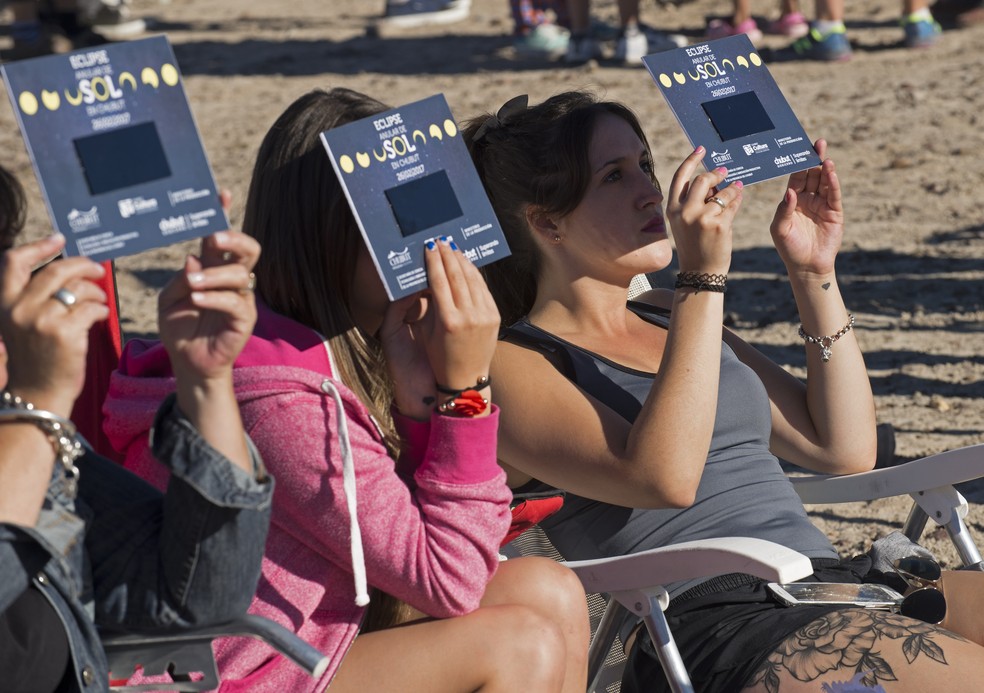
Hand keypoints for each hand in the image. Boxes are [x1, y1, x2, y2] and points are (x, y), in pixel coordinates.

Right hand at [0, 234, 108, 415]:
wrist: (37, 396)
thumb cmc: (34, 359)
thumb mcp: (20, 324)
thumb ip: (33, 298)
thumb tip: (66, 269)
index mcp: (2, 303)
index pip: (14, 261)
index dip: (39, 246)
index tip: (59, 239)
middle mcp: (18, 308)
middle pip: (56, 270)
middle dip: (82, 265)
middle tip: (97, 270)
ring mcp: (41, 320)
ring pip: (77, 288)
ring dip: (95, 291)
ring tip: (100, 299)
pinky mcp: (65, 333)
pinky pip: (92, 308)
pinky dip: (101, 309)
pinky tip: (101, 315)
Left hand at [158, 231, 258, 382]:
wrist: (187, 362)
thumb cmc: (179, 328)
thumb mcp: (168, 299)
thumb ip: (179, 278)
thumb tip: (194, 258)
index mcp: (213, 269)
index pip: (222, 238)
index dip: (224, 216)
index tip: (222, 194)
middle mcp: (230, 280)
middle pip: (248, 249)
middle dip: (233, 238)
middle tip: (214, 240)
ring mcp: (241, 298)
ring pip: (239, 274)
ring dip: (213, 275)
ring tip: (192, 284)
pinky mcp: (244, 319)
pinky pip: (234, 301)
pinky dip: (214, 297)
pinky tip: (196, 299)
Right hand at [379, 238, 499, 419]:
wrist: (466, 379)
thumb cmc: (440, 357)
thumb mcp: (428, 332)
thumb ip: (429, 304)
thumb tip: (429, 278)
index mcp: (448, 321)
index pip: (439, 281)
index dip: (434, 261)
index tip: (430, 247)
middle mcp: (468, 316)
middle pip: (457, 276)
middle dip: (448, 255)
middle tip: (441, 241)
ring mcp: (484, 316)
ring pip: (473, 279)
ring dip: (462, 261)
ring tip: (453, 249)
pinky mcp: (495, 317)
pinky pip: (484, 289)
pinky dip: (475, 275)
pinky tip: (467, 266)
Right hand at [665, 146, 740, 274]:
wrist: (700, 272)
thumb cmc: (694, 245)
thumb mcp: (686, 222)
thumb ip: (695, 201)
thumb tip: (713, 179)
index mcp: (673, 209)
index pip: (681, 177)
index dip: (691, 160)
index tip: (701, 149)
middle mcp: (685, 212)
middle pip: (703, 180)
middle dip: (716, 174)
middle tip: (724, 172)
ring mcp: (702, 218)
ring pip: (722, 193)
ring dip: (731, 188)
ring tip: (736, 188)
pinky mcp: (719, 225)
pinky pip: (732, 205)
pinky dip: (737, 200)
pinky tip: (739, 197)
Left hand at [770, 139, 842, 276]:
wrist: (807, 266)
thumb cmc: (789, 248)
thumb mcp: (780, 229)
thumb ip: (784, 210)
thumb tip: (790, 192)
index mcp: (792, 200)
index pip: (796, 177)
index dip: (798, 164)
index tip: (799, 149)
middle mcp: (808, 199)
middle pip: (812, 175)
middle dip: (814, 159)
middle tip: (817, 143)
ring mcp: (822, 204)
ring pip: (824, 182)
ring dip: (825, 169)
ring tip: (825, 156)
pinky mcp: (834, 212)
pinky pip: (834, 194)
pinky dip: (833, 183)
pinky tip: (831, 172)